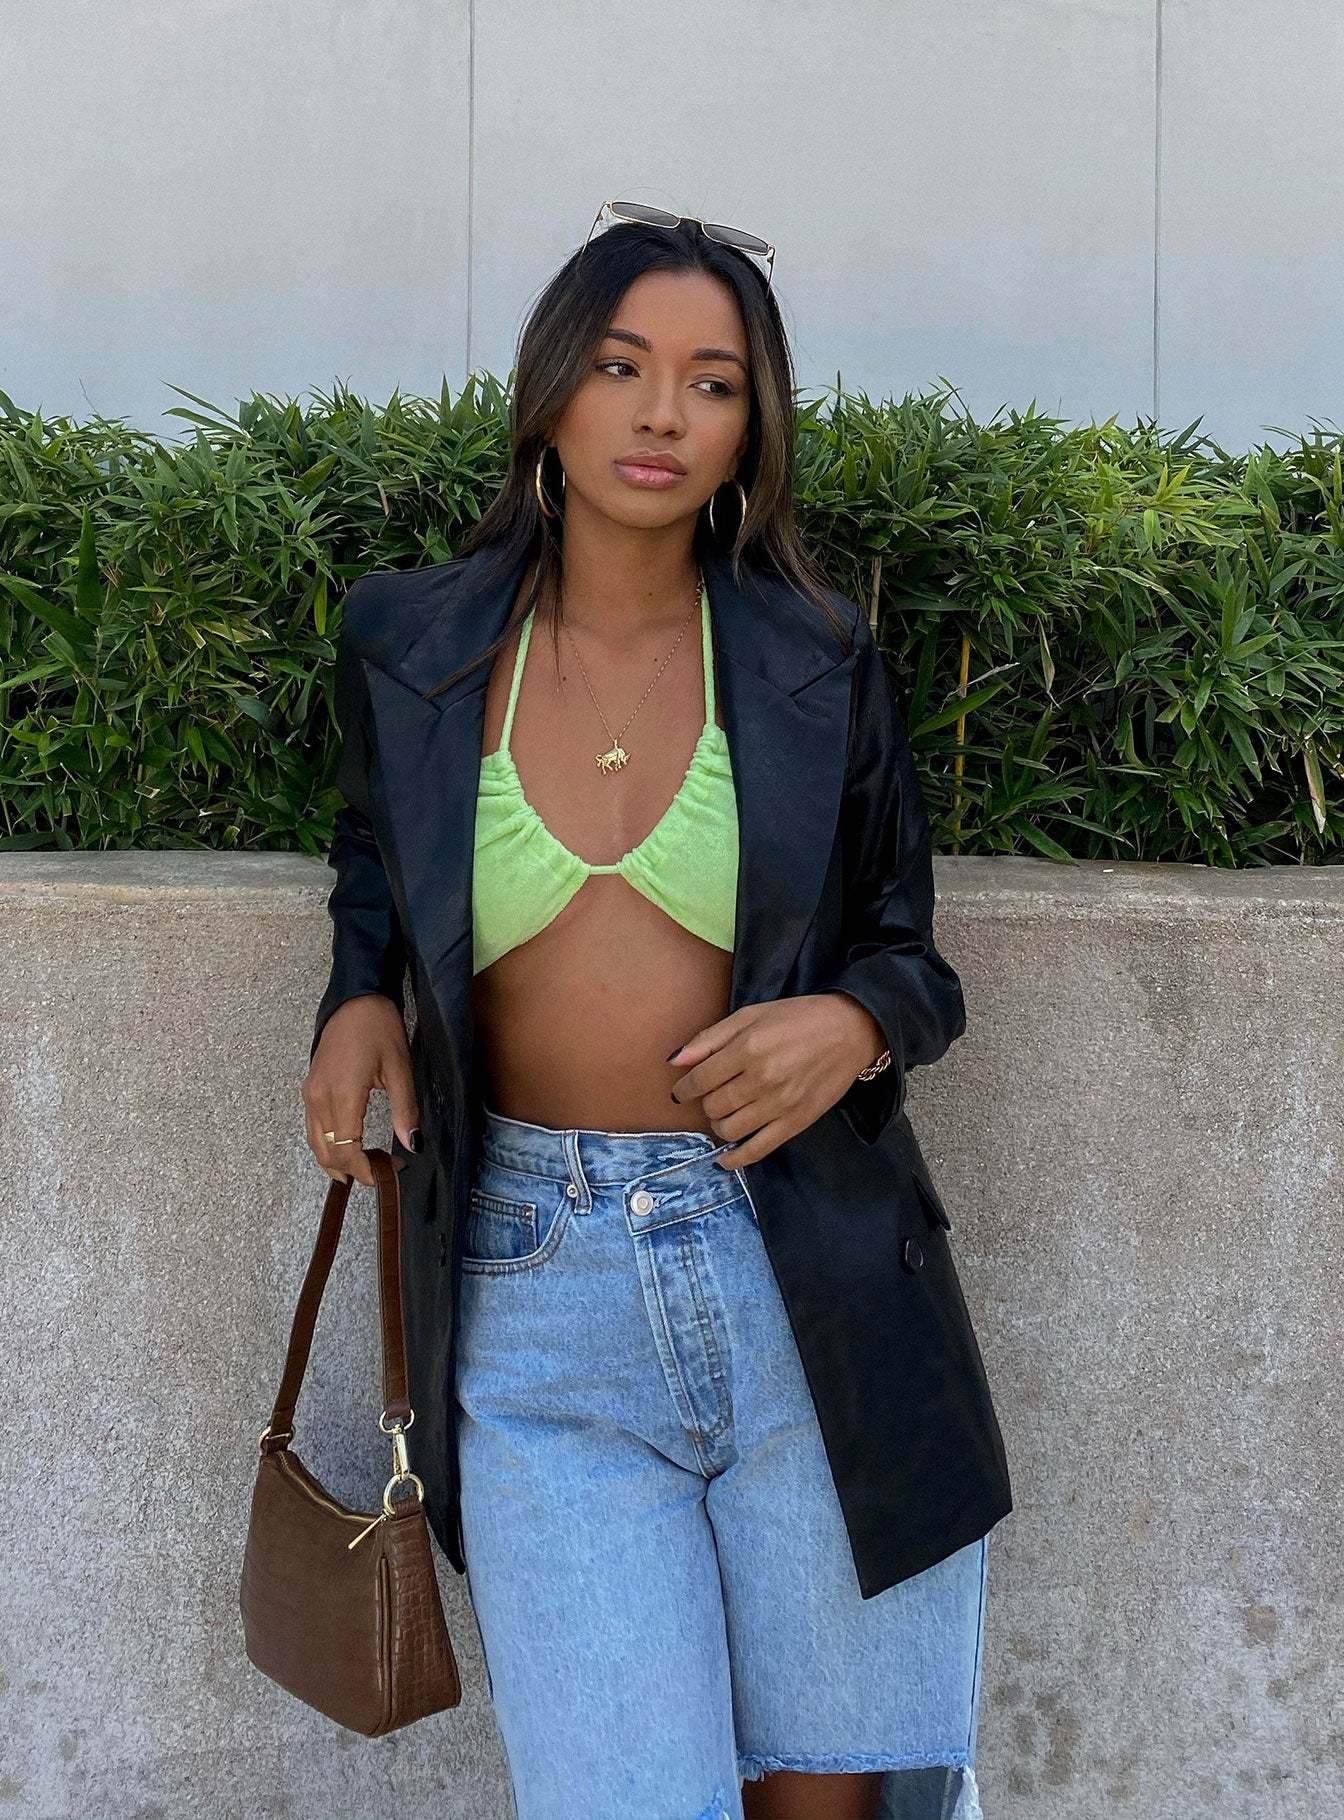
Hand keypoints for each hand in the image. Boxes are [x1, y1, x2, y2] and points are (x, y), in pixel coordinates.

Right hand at [302, 993, 420, 1186]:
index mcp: (342, 1094)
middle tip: (380, 1175)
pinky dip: (327, 1145)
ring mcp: (311, 1094)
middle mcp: (319, 1098)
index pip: (346, 1150)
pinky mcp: (310, 1089)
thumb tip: (413, 1145)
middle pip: (326, 1152)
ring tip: (364, 1168)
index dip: (366, 1170)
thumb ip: (405, 1110)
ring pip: (315, 1143)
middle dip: (351, 1171)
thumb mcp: (400, 1069)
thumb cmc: (379, 1029)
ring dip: (336, 1161)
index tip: (390, 1174)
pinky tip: (347, 1147)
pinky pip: (313, 1128)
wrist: (355, 1000)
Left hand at [668, 993, 887, 1166]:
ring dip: (718, 1124)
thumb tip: (675, 1062)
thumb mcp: (751, 1015)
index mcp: (749, 1048)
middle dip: (705, 1102)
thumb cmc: (798, 1017)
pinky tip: (724, 1158)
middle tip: (712, 1094)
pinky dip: (736, 1158)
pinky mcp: (796, 1122)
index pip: (701, 1079)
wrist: (850, 1030)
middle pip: (714, 1105)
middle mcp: (762, 1079)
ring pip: (730, 1129)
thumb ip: (710, 1038)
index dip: (685, 1087)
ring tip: (724, 1113)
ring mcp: (780, 1104)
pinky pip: (758, 1149)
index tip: (682, 1089)